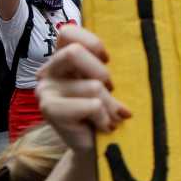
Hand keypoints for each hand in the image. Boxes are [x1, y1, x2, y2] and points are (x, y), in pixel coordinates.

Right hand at [37, 26, 129, 152]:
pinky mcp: (48, 109)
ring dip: (111, 104)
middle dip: (102, 72)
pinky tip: (103, 126)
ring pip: (93, 85)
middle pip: (75, 53)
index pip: (67, 32)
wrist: (96, 148)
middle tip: (111, 90)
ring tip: (110, 117)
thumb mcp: (108, 84)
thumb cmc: (106, 111)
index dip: (92, 42)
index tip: (108, 59)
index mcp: (62, 59)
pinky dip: (105, 117)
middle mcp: (48, 71)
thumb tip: (135, 48)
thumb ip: (106, 66)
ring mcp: (45, 90)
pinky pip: (92, 105)